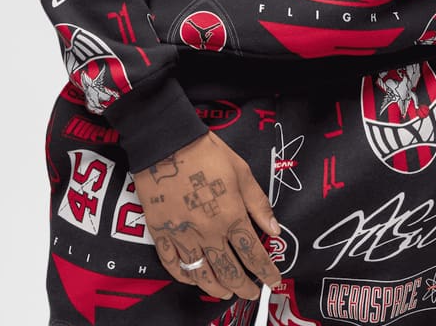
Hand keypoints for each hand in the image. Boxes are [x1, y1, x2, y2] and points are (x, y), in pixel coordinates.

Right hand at [132, 131, 283, 300]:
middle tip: (252, 293)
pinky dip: (184, 277)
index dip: (266, 271)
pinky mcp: (161, 233)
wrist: (167, 142)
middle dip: (243, 287)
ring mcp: (182, 235)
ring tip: (225, 293)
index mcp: (231, 215)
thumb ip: (258, 204)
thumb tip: (275, 229)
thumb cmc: (208, 152)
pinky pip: (172, 265)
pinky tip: (193, 278)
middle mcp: (208, 232)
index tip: (274, 281)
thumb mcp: (242, 171)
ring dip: (216, 288)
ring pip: (201, 275)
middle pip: (228, 271)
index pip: (253, 254)